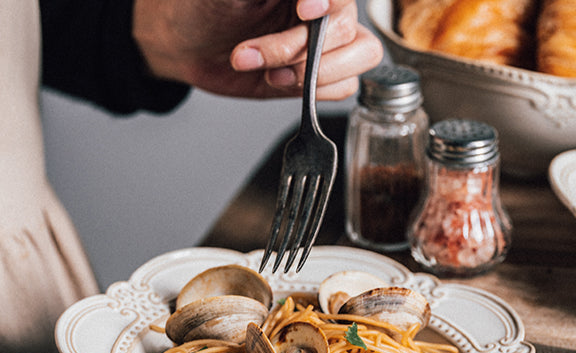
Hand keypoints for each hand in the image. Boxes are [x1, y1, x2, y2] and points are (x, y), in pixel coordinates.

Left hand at [133, 0, 382, 98]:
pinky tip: (277, 82)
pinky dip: (314, 93)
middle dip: (301, 50)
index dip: (328, 4)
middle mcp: (322, 8)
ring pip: (359, 58)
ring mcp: (324, 43)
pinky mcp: (317, 75)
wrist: (187, 47)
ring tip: (269, 72)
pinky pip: (344, 87)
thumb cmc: (203, 8)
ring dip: (313, 74)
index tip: (302, 11)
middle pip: (349, 30)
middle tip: (258, 55)